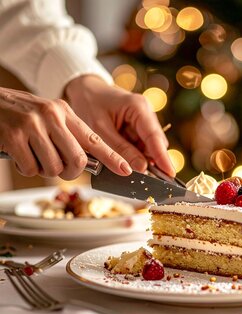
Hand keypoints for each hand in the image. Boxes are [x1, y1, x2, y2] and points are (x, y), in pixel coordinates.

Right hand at [0, 87, 131, 179]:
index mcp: (65, 112)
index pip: (94, 139)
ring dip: (45, 170)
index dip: (112, 158)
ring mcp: (33, 124)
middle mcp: (52, 115)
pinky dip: (27, 169)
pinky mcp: (14, 135)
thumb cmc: (21, 115)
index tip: (126, 170)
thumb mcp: (50, 117)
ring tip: (35, 156)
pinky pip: (31, 168)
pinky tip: (20, 155)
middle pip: (77, 160)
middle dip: (71, 172)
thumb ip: (69, 136)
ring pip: (54, 167)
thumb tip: (87, 162)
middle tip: (60, 168)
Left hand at [65, 75, 175, 176]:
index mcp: (138, 107)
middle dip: (149, 160)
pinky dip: (133, 152)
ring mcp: (145, 119)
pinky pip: (141, 145)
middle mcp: (146, 112)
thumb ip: (121, 150)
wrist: (85, 90)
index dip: (162, 157)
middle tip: (136, 174)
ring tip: (118, 153)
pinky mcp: (140, 126)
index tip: (170, 174)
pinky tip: (120, 149)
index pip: (154, 137)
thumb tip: (142, 168)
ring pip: (149, 146)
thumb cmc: (89, 105)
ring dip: (138, 156)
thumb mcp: (100, 130)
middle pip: (155, 143)